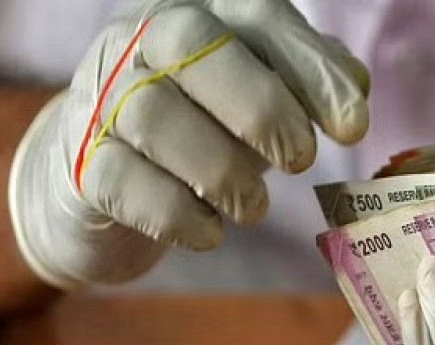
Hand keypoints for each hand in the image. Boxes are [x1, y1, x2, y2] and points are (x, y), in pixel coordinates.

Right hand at [8, 0, 368, 287]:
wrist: (104, 176)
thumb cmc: (202, 129)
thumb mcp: (258, 97)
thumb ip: (305, 84)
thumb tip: (355, 88)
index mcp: (200, 17)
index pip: (258, 17)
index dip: (313, 69)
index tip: (354, 128)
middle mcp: (141, 42)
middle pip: (192, 44)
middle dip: (262, 108)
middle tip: (300, 161)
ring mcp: (101, 98)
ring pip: (154, 114)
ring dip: (222, 171)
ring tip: (255, 208)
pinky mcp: (79, 162)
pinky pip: (121, 180)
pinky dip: (177, 214)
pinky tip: (209, 233)